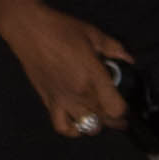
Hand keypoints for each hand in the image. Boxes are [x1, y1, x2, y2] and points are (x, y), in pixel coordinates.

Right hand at [2, 3, 127, 143]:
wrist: (29, 30)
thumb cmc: (61, 29)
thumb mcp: (94, 34)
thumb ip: (115, 49)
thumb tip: (129, 59)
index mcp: (93, 77)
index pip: (116, 108)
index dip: (125, 111)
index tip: (127, 106)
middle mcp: (79, 93)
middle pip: (104, 120)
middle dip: (116, 121)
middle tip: (120, 116)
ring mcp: (63, 100)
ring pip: (86, 127)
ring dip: (97, 125)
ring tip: (100, 117)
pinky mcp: (48, 101)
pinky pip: (62, 127)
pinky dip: (72, 130)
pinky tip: (78, 122)